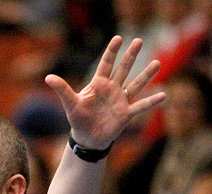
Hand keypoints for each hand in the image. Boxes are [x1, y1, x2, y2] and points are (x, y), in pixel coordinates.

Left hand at [44, 36, 165, 149]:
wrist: (87, 138)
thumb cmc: (78, 119)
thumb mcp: (70, 104)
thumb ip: (62, 89)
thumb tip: (48, 77)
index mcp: (98, 84)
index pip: (106, 64)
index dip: (111, 52)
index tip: (118, 38)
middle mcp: (112, 89)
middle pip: (123, 69)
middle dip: (131, 55)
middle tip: (139, 40)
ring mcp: (120, 100)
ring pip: (135, 84)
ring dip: (146, 75)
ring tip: (157, 63)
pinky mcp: (126, 114)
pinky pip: (140, 106)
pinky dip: (151, 102)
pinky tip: (163, 95)